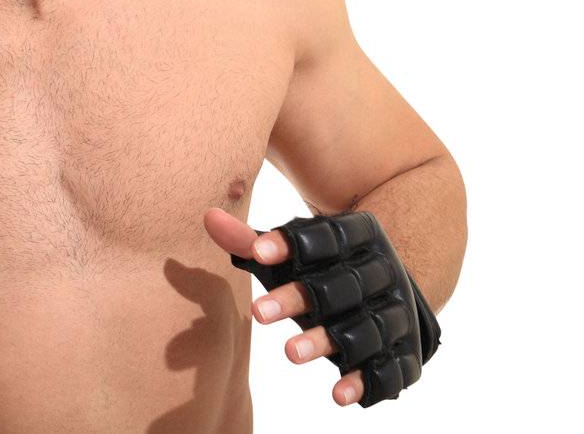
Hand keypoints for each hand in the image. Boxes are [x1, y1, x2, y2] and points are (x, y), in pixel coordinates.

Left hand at [205, 207, 439, 407]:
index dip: (292, 244)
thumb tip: (209, 219)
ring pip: (364, 329)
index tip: (258, 254)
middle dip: (301, 300)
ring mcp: (396, 313)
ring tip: (289, 353)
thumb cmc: (324, 264)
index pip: (326, 237)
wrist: (391, 284)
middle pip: (341, 287)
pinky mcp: (404, 352)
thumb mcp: (295, 249)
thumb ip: (252, 240)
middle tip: (258, 313)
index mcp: (359, 236)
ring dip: (326, 342)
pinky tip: (338, 395)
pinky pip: (389, 369)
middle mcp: (383, 273)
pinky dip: (365, 382)